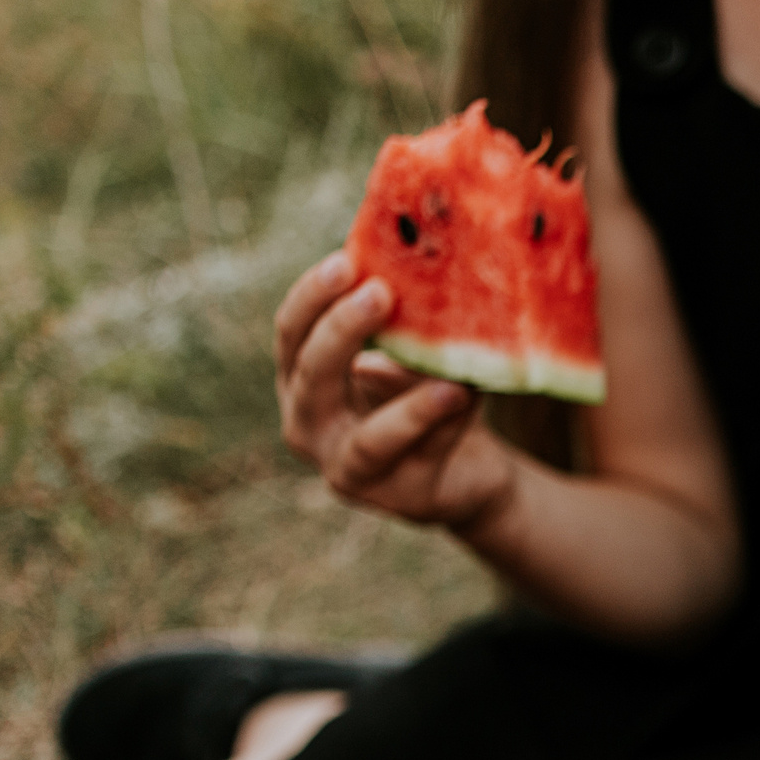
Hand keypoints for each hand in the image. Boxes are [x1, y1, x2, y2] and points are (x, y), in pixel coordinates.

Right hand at [274, 251, 518, 529]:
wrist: (468, 473)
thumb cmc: (428, 397)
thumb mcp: (413, 355)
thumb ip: (404, 324)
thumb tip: (418, 263)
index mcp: (302, 382)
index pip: (291, 334)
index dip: (312, 297)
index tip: (346, 259)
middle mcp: (310, 427)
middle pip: (312, 378)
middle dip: (342, 332)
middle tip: (379, 292)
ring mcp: (347, 471)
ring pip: (368, 439)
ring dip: (409, 404)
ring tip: (446, 378)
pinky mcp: (397, 500)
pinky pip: (423, 459)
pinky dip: (447, 427)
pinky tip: (466, 397)